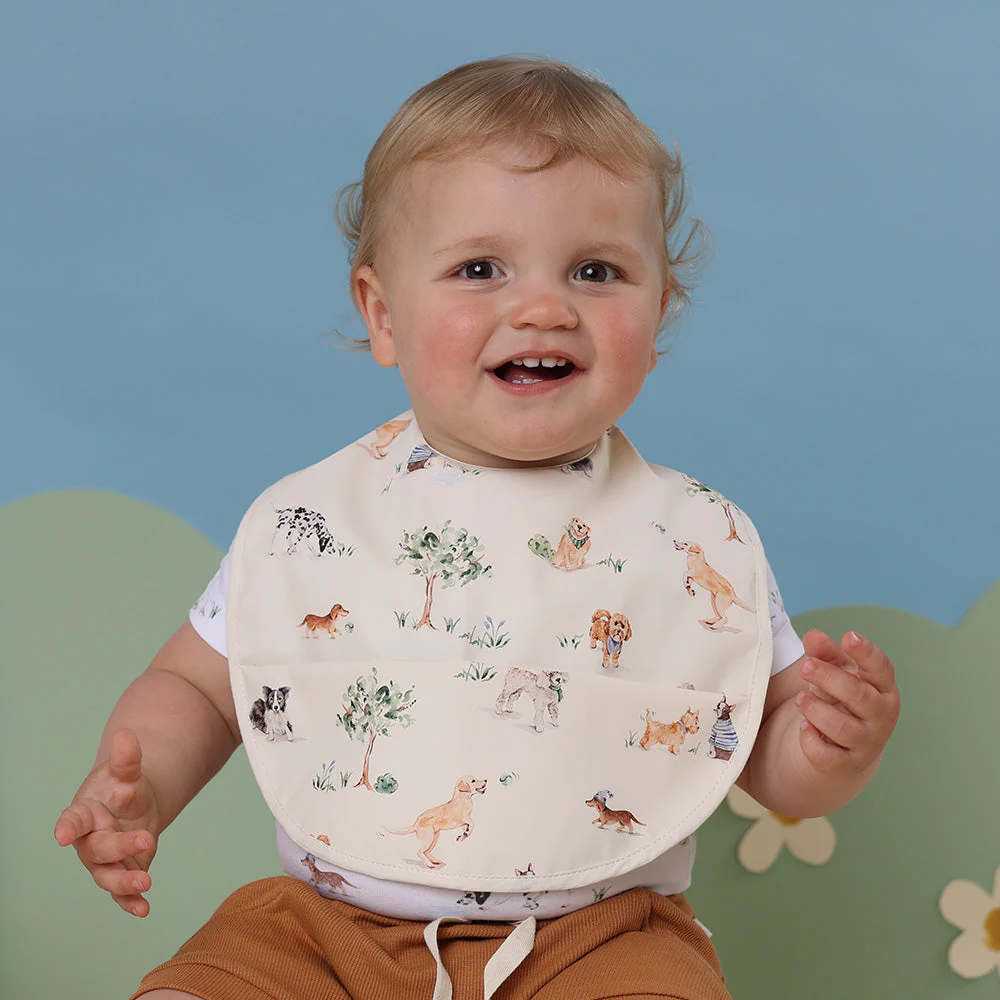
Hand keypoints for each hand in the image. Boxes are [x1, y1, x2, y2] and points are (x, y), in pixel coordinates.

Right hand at [53, 729, 159, 915]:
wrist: (131, 805)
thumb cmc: (120, 786)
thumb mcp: (126, 771)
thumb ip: (127, 758)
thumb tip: (126, 735)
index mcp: (85, 812)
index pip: (73, 820)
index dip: (67, 827)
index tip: (62, 835)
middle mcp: (89, 840)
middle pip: (98, 850)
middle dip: (120, 848)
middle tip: (148, 839)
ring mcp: (103, 861)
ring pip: (107, 876)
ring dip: (124, 882)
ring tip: (145, 883)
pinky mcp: (120, 873)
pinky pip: (121, 893)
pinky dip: (130, 902)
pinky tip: (144, 909)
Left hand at [794, 630, 899, 777]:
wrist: (843, 747)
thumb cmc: (840, 698)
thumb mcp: (834, 672)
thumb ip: (824, 653)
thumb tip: (812, 635)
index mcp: (883, 687)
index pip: (882, 668)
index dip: (866, 652)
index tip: (848, 636)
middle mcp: (882, 715)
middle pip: (858, 694)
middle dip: (828, 677)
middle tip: (805, 667)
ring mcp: (867, 742)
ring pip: (840, 726)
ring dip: (814, 709)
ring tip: (801, 700)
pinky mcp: (848, 764)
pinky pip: (826, 755)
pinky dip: (809, 739)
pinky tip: (804, 728)